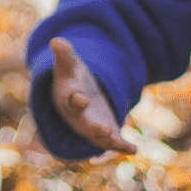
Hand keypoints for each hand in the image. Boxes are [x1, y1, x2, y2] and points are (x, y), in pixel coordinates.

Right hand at [49, 37, 134, 154]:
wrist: (75, 95)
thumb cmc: (71, 77)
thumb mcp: (68, 64)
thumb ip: (64, 54)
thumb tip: (56, 41)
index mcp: (67, 98)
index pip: (71, 99)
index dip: (76, 99)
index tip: (81, 98)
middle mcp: (78, 116)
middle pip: (85, 124)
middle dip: (94, 129)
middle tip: (104, 131)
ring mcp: (91, 126)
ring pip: (99, 137)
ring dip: (109, 141)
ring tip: (122, 144)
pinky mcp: (105, 131)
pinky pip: (113, 142)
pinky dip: (122, 147)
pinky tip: (134, 150)